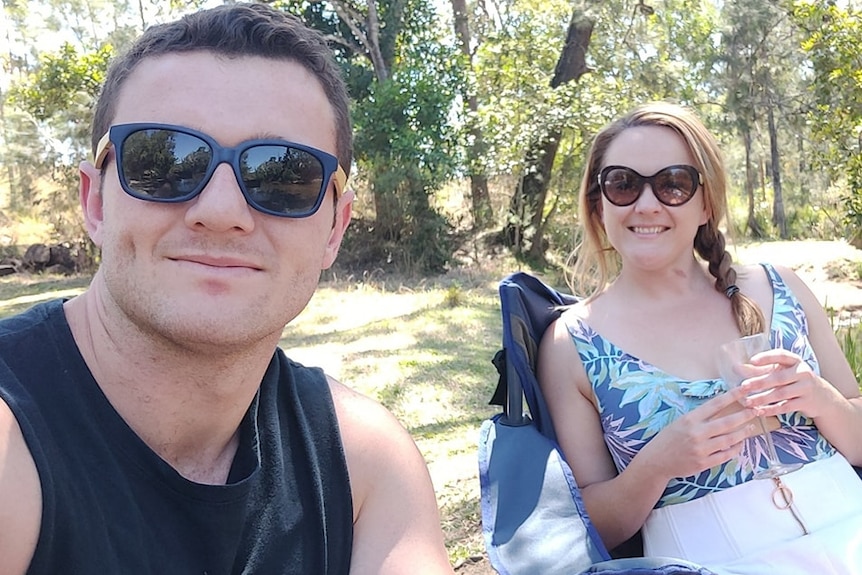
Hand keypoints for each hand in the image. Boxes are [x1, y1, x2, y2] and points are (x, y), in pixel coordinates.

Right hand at [640, 387, 757, 478]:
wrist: (656, 461)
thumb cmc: (668, 439)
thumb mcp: (680, 422)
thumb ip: (699, 417)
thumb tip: (720, 408)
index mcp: (690, 419)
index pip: (715, 404)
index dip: (731, 396)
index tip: (744, 389)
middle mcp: (696, 433)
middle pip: (727, 422)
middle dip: (744, 415)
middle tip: (756, 410)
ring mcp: (701, 449)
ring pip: (729, 439)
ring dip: (743, 433)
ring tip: (750, 427)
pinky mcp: (703, 463)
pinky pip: (725, 455)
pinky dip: (735, 449)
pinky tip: (740, 444)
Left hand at [742, 348, 838, 418]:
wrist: (823, 398)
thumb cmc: (795, 381)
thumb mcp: (782, 372)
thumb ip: (760, 369)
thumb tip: (736, 367)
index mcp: (795, 361)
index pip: (781, 355)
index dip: (767, 357)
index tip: (752, 361)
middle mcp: (803, 372)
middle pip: (778, 377)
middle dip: (759, 382)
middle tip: (743, 386)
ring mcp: (806, 388)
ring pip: (781, 394)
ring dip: (762, 398)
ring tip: (748, 402)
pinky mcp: (806, 403)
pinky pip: (786, 407)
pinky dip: (771, 410)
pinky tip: (759, 411)